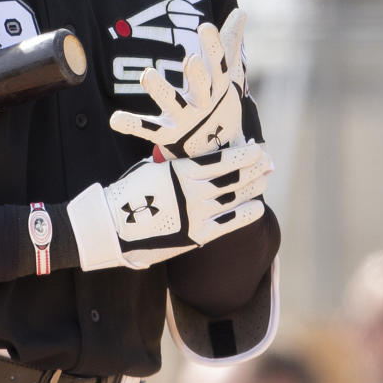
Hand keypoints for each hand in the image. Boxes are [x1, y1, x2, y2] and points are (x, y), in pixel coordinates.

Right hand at [66, 143, 271, 270]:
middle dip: (255, 168)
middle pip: (234, 177)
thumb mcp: (152, 169)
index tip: (258, 148)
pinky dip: (246, 214)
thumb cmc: (129, 193)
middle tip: (268, 162)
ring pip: (235, 197)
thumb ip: (177, 165)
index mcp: (182, 170)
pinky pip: (229, 223)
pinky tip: (258, 207)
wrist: (114, 227)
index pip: (222, 159)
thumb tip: (196, 159)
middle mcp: (194, 190)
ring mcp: (198, 213)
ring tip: (264, 180)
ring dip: (253, 187)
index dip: (243, 154)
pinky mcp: (198, 234)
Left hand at [109, 8, 246, 158]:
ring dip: (161, 91)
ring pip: (173, 104)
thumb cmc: (217, 101)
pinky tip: (114, 120)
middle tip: (191, 59)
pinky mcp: (167, 134)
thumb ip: (230, 42)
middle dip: (197, 74)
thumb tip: (242, 10)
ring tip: (147, 74)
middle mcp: (203, 103)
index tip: (205, 26)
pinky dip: (132, 125)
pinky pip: (148, 129)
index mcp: (217, 87)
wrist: (217, 146)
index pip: (219, 65)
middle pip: (201, 86)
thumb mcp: (226, 73)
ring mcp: (185, 119)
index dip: (214, 47)